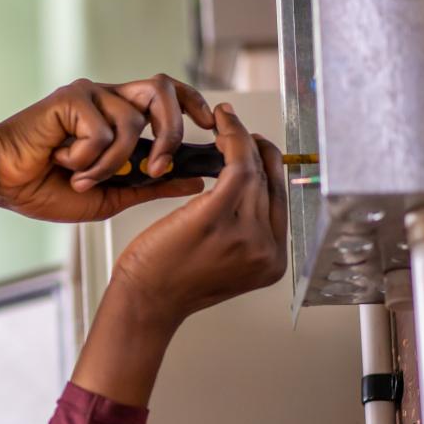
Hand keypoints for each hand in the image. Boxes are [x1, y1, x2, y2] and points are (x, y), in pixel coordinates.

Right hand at [0, 75, 215, 221]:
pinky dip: (87, 158)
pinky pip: (102, 130)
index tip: (208, 125)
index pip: (170, 94)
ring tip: (84, 178)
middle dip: (170, 132)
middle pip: (163, 91)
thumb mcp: (113, 194)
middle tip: (157, 166)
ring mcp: (91, 95)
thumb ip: (152, 185)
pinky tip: (62, 161)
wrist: (6, 183)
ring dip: (114, 163)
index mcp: (122, 116)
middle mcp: (110, 99)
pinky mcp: (72, 98)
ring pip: (133, 122)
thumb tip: (194, 180)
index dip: (193, 103)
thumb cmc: (50, 189)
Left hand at [109, 103, 287, 326]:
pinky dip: (231, 140)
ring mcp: (246, 237)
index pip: (279, 202)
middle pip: (269, 184)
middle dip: (255, 148)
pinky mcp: (217, 219)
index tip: (254, 147)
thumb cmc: (169, 280)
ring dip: (240, 138)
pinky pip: (236, 167)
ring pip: (254, 172)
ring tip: (225, 122)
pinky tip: (220, 127)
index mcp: (272, 262)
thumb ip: (244, 233)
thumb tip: (249, 189)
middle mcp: (267, 251)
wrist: (144, 301)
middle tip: (235, 126)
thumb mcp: (223, 262)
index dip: (270, 168)